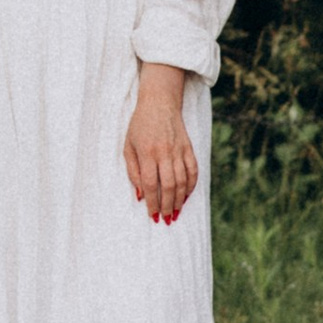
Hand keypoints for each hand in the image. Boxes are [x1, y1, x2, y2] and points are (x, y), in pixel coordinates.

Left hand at [123, 61, 196, 222]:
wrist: (159, 103)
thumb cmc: (139, 126)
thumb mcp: (128, 146)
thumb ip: (132, 171)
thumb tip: (140, 195)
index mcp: (147, 152)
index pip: (150, 184)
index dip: (152, 202)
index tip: (152, 215)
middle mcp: (164, 152)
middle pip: (168, 186)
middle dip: (167, 206)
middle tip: (166, 219)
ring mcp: (179, 150)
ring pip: (182, 181)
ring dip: (180, 200)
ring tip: (176, 213)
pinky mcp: (189, 148)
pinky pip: (193, 171)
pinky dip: (191, 186)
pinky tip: (187, 196)